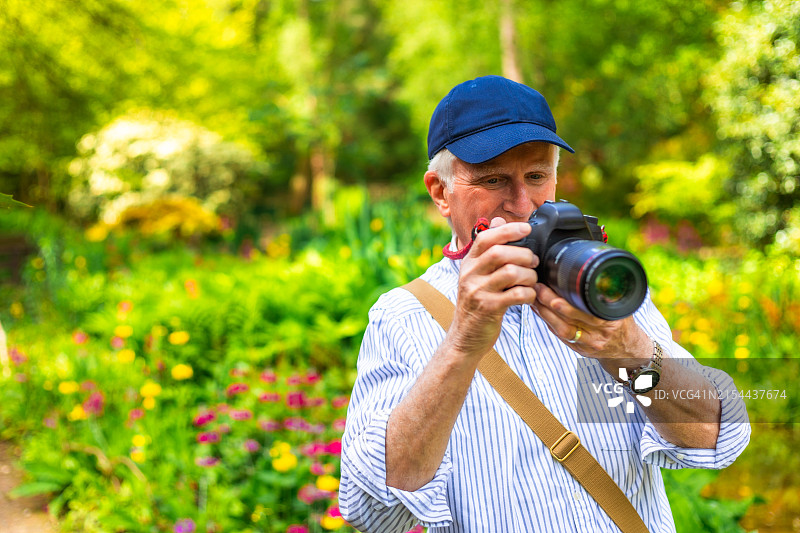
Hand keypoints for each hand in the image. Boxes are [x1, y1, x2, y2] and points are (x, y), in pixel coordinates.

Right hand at [446, 217, 538, 359]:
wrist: (465, 337)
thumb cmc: (477, 303)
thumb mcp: (477, 274)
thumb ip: (488, 249)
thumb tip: (498, 220)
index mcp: (468, 262)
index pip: (485, 237)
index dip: (508, 230)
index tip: (527, 229)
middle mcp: (469, 274)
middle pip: (500, 253)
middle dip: (524, 255)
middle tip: (534, 262)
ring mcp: (477, 291)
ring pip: (511, 272)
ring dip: (529, 275)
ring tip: (531, 281)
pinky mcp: (488, 308)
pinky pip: (516, 294)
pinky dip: (529, 294)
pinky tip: (529, 297)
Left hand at [532, 283, 651, 372]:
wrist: (628, 349)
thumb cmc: (623, 323)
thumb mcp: (623, 306)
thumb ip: (610, 291)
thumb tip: (600, 270)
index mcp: (610, 321)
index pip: (586, 312)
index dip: (568, 302)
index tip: (554, 288)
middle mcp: (599, 335)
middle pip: (569, 320)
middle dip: (549, 304)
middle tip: (538, 288)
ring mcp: (587, 344)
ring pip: (561, 330)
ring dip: (544, 314)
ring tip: (534, 299)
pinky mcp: (578, 349)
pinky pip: (560, 336)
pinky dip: (548, 323)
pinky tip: (539, 311)